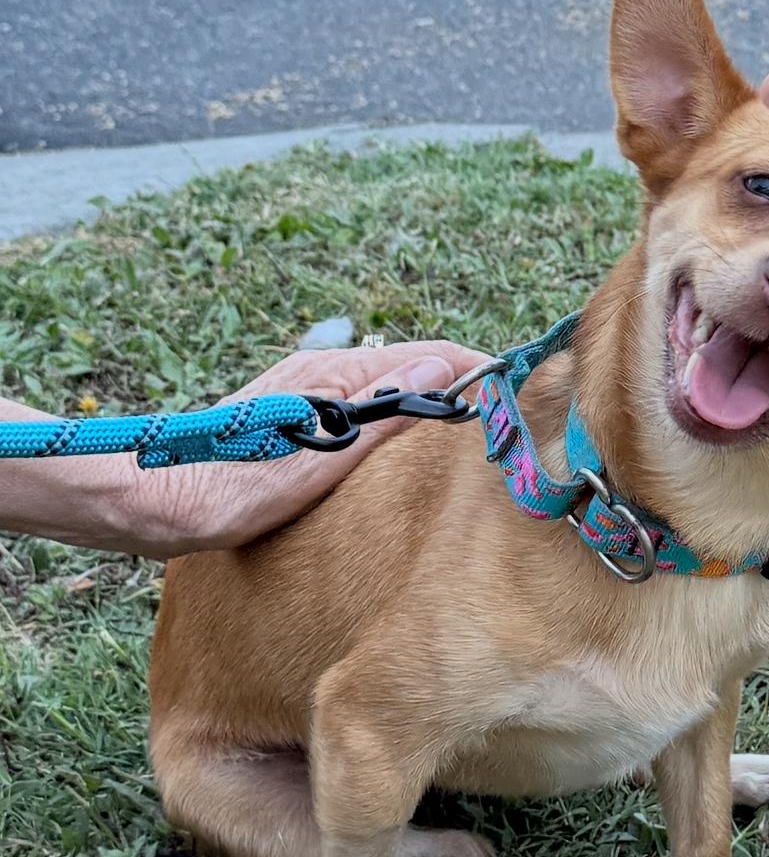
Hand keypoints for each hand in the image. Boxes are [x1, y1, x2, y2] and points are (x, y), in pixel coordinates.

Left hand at [139, 340, 486, 556]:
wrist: (160, 501)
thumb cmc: (233, 484)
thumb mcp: (319, 455)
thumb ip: (383, 413)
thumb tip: (442, 374)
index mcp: (338, 372)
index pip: (434, 355)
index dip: (480, 373)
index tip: (519, 399)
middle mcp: (328, 372)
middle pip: (418, 370)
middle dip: (463, 391)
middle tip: (504, 429)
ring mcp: (314, 393)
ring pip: (396, 391)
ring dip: (433, 409)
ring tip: (469, 444)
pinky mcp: (302, 417)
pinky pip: (370, 411)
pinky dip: (401, 424)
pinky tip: (411, 455)